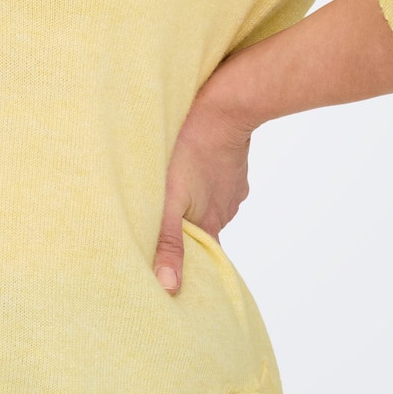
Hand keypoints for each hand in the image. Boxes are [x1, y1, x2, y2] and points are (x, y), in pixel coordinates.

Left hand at [152, 76, 253, 293]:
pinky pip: (214, 181)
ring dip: (190, 202)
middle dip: (183, 230)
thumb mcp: (168, 199)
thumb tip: (168, 287)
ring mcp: (232, 187)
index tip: (169, 265)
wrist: (223, 106)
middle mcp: (226, 210)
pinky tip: (187, 169)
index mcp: (211, 225)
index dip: (184, 263)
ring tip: (170, 193)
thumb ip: (167, 241)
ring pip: (207, 204)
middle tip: (160, 221)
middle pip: (202, 230)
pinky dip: (201, 181)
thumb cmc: (189, 149)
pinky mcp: (232, 165)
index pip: (199, 258)